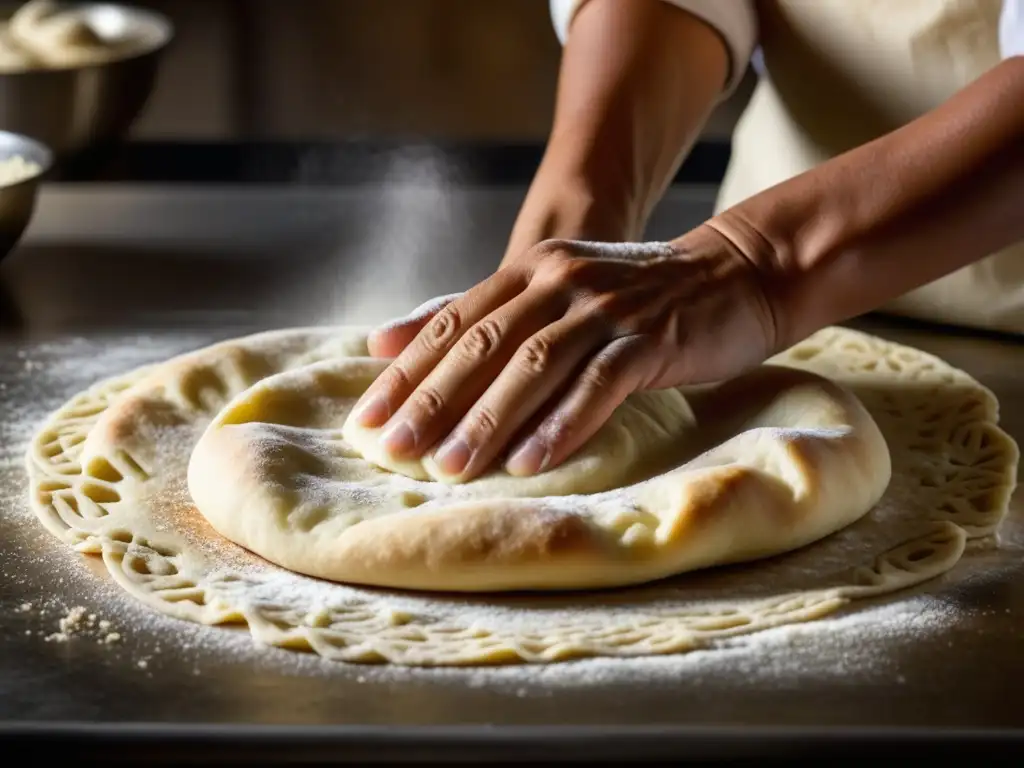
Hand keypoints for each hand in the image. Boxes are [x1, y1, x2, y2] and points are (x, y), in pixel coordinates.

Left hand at [350, 226, 777, 480]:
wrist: (733, 274)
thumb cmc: (634, 300)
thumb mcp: (553, 294)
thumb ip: (476, 316)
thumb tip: (384, 343)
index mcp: (530, 270)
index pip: (453, 322)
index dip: (407, 373)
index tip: (367, 421)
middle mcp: (560, 280)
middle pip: (483, 343)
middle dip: (433, 400)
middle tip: (394, 450)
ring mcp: (606, 308)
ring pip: (534, 364)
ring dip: (488, 419)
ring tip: (450, 468)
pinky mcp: (649, 338)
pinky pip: (598, 385)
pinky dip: (561, 424)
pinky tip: (530, 463)